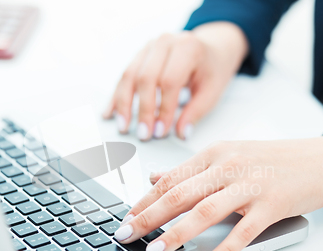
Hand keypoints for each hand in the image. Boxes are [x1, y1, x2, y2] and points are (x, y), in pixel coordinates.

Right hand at [102, 22, 247, 140]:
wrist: (211, 48)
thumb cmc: (212, 69)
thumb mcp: (212, 90)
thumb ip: (196, 112)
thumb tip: (180, 134)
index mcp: (188, 48)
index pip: (170, 81)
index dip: (164, 109)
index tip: (160, 132)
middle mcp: (165, 42)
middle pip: (146, 78)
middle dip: (143, 110)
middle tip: (144, 135)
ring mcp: (150, 46)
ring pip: (129, 75)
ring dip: (124, 104)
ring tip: (123, 127)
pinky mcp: (140, 54)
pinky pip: (124, 76)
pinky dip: (117, 96)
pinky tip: (110, 113)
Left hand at [114, 136, 322, 250]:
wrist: (319, 160)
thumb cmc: (270, 160)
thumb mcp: (227, 155)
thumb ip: (191, 170)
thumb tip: (155, 177)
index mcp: (214, 153)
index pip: (170, 179)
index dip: (144, 200)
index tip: (126, 217)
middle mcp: (228, 166)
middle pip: (180, 194)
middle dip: (149, 217)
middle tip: (127, 235)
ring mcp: (250, 185)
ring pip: (205, 211)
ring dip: (176, 234)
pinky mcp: (271, 206)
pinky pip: (243, 232)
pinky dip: (223, 249)